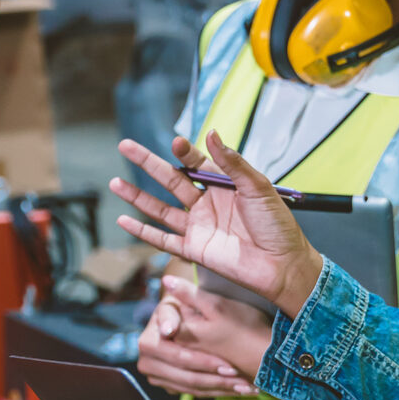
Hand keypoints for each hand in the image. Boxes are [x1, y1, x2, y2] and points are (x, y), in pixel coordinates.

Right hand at [110, 133, 324, 317]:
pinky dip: (142, 231)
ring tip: (115, 183)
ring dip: (137, 196)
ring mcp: (199, 227)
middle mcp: (208, 204)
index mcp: (225, 186)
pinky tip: (124, 220)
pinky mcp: (194, 250)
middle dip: (147, 163)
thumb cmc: (278, 226)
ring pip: (160, 208)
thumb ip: (232, 163)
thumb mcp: (259, 187)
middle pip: (171, 180)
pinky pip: (163, 239)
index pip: (196, 163)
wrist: (283, 265)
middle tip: (124, 146)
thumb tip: (211, 134)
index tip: (175, 141)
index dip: (184, 152)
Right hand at [136, 275, 271, 395]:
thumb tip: (169, 280)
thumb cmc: (190, 306)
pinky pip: (195, 393)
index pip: (178, 355)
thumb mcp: (191, 299)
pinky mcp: (170, 386)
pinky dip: (217, 391)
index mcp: (148, 341)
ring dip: (221, 387)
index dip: (202, 360)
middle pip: (185, 376)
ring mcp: (157, 376)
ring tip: (246, 386)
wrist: (187, 320)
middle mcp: (147, 361)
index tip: (228, 365)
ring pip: (192, 387)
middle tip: (242, 375)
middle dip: (215, 377)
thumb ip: (183, 294)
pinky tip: (239, 389)